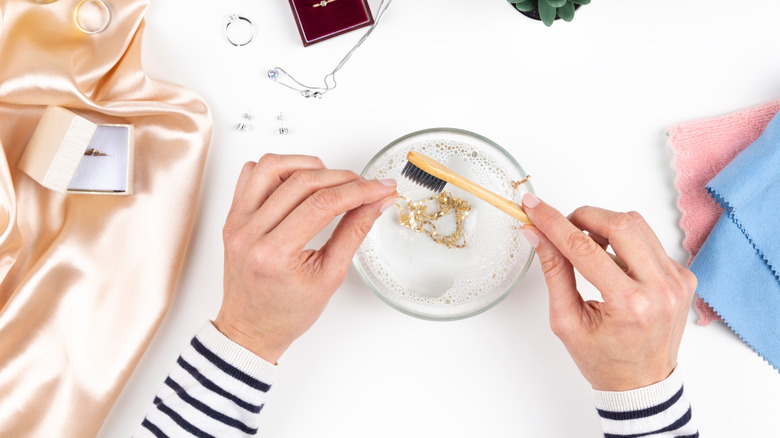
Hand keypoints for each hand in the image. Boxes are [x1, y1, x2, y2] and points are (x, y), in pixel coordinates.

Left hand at [214, 154, 397, 363]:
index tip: (380, 187)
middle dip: (343, 178)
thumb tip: (376, 202)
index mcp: (274, 253)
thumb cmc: (285, 313)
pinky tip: (298, 183)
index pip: (323, 204)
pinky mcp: (233, 215)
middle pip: (302, 182)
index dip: (358, 190)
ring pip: (272, 166)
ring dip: (308, 166)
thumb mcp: (330, 277)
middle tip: (366, 186)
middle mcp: (250, 232)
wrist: (251, 328)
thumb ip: (354, 233)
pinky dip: (278, 169)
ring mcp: (237, 220)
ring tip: (331, 180)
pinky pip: (251, 174)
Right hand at [520, 193, 696, 390]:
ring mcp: (677, 281)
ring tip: (585, 246)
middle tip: (562, 229)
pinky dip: (624, 243)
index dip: (553, 223)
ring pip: (637, 225)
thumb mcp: (567, 321)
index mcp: (630, 304)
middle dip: (583, 217)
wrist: (642, 386)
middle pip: (619, 223)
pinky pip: (650, 241)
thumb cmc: (604, 361)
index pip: (584, 248)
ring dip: (604, 226)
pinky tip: (611, 263)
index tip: (534, 207)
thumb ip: (554, 272)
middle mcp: (660, 288)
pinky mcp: (683, 277)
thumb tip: (537, 234)